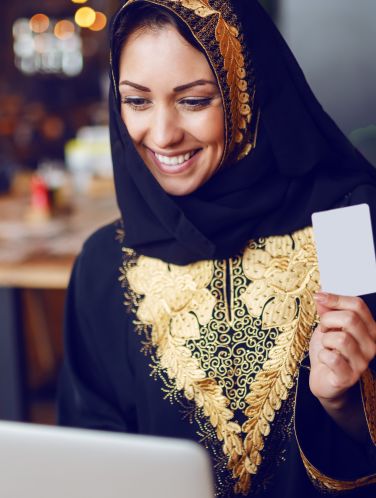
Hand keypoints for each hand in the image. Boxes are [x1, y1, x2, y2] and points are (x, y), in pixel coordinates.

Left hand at [309, 292, 375, 407]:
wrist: (323, 380)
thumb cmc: (329, 352)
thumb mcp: (327, 327)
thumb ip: (327, 311)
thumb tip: (321, 295)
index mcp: (369, 329)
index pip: (358, 305)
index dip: (336, 298)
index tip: (318, 297)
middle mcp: (371, 345)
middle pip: (350, 319)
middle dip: (328, 320)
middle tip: (323, 329)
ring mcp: (362, 362)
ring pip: (341, 338)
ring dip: (325, 339)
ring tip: (326, 346)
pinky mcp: (348, 377)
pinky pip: (332, 358)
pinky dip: (322, 355)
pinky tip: (324, 359)